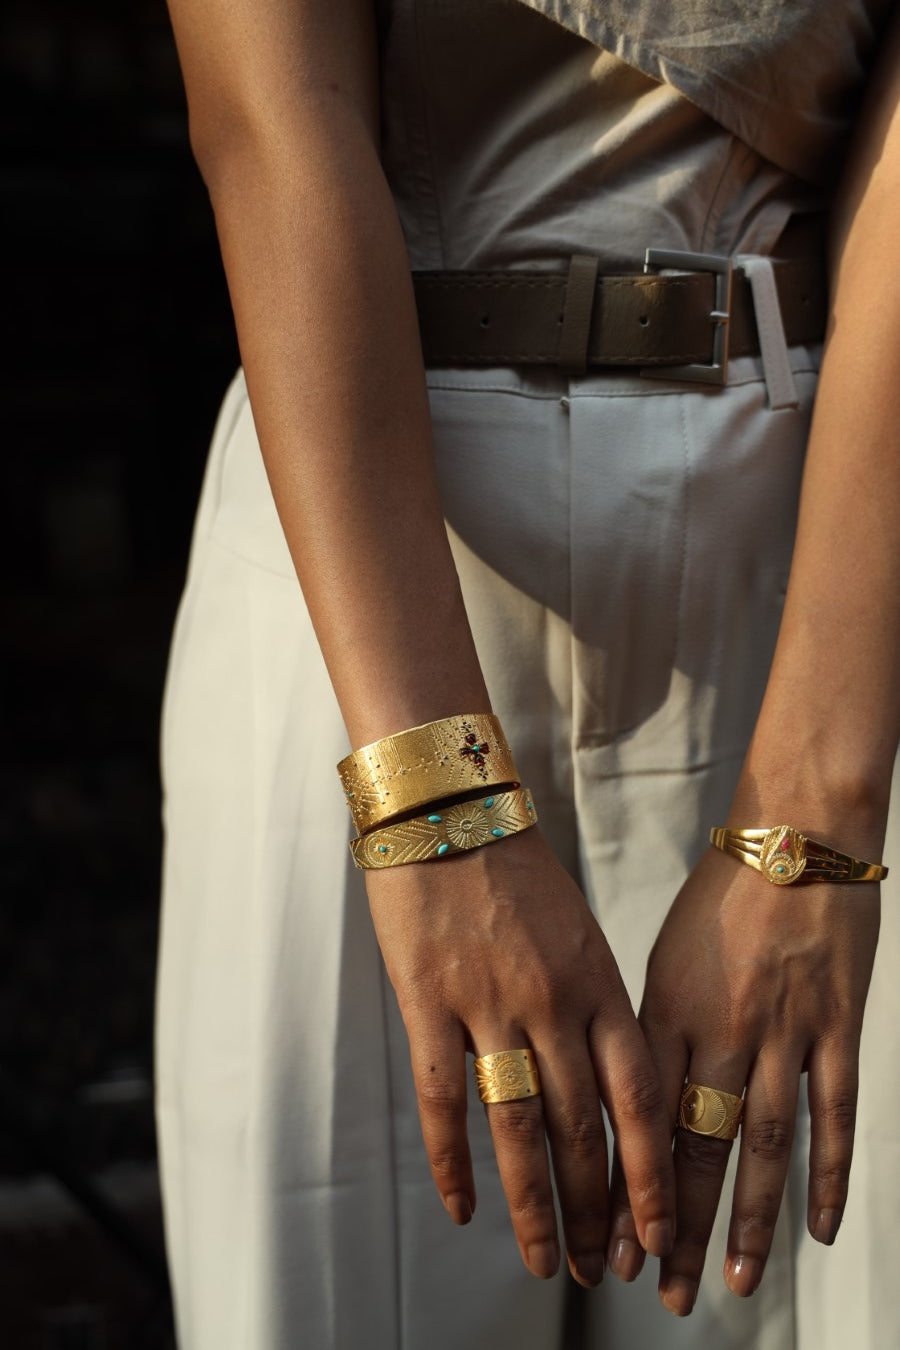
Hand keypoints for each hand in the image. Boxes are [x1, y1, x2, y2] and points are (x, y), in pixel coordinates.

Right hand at [365, 826, 675, 1285]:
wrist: (447, 806)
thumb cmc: (514, 868)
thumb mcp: (577, 931)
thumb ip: (591, 1003)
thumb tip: (605, 1082)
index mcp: (599, 982)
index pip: (638, 1096)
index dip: (650, 1172)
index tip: (658, 1230)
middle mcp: (553, 1002)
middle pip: (582, 1127)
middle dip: (594, 1208)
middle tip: (599, 1269)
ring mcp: (490, 1004)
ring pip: (520, 1128)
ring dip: (533, 1205)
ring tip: (543, 1262)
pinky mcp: (428, 1002)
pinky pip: (445, 1098)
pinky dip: (453, 1162)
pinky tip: (462, 1208)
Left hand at [605, 845, 879, 1313]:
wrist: (797, 834)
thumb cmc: (722, 894)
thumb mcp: (667, 955)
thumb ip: (654, 1028)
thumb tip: (635, 1102)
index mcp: (667, 1008)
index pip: (641, 1117)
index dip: (628, 1187)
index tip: (612, 1245)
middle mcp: (721, 1026)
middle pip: (696, 1143)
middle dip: (679, 1224)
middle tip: (665, 1292)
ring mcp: (784, 1029)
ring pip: (761, 1142)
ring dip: (747, 1218)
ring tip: (734, 1283)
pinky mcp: (837, 1026)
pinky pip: (832, 1113)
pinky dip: (826, 1173)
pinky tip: (819, 1229)